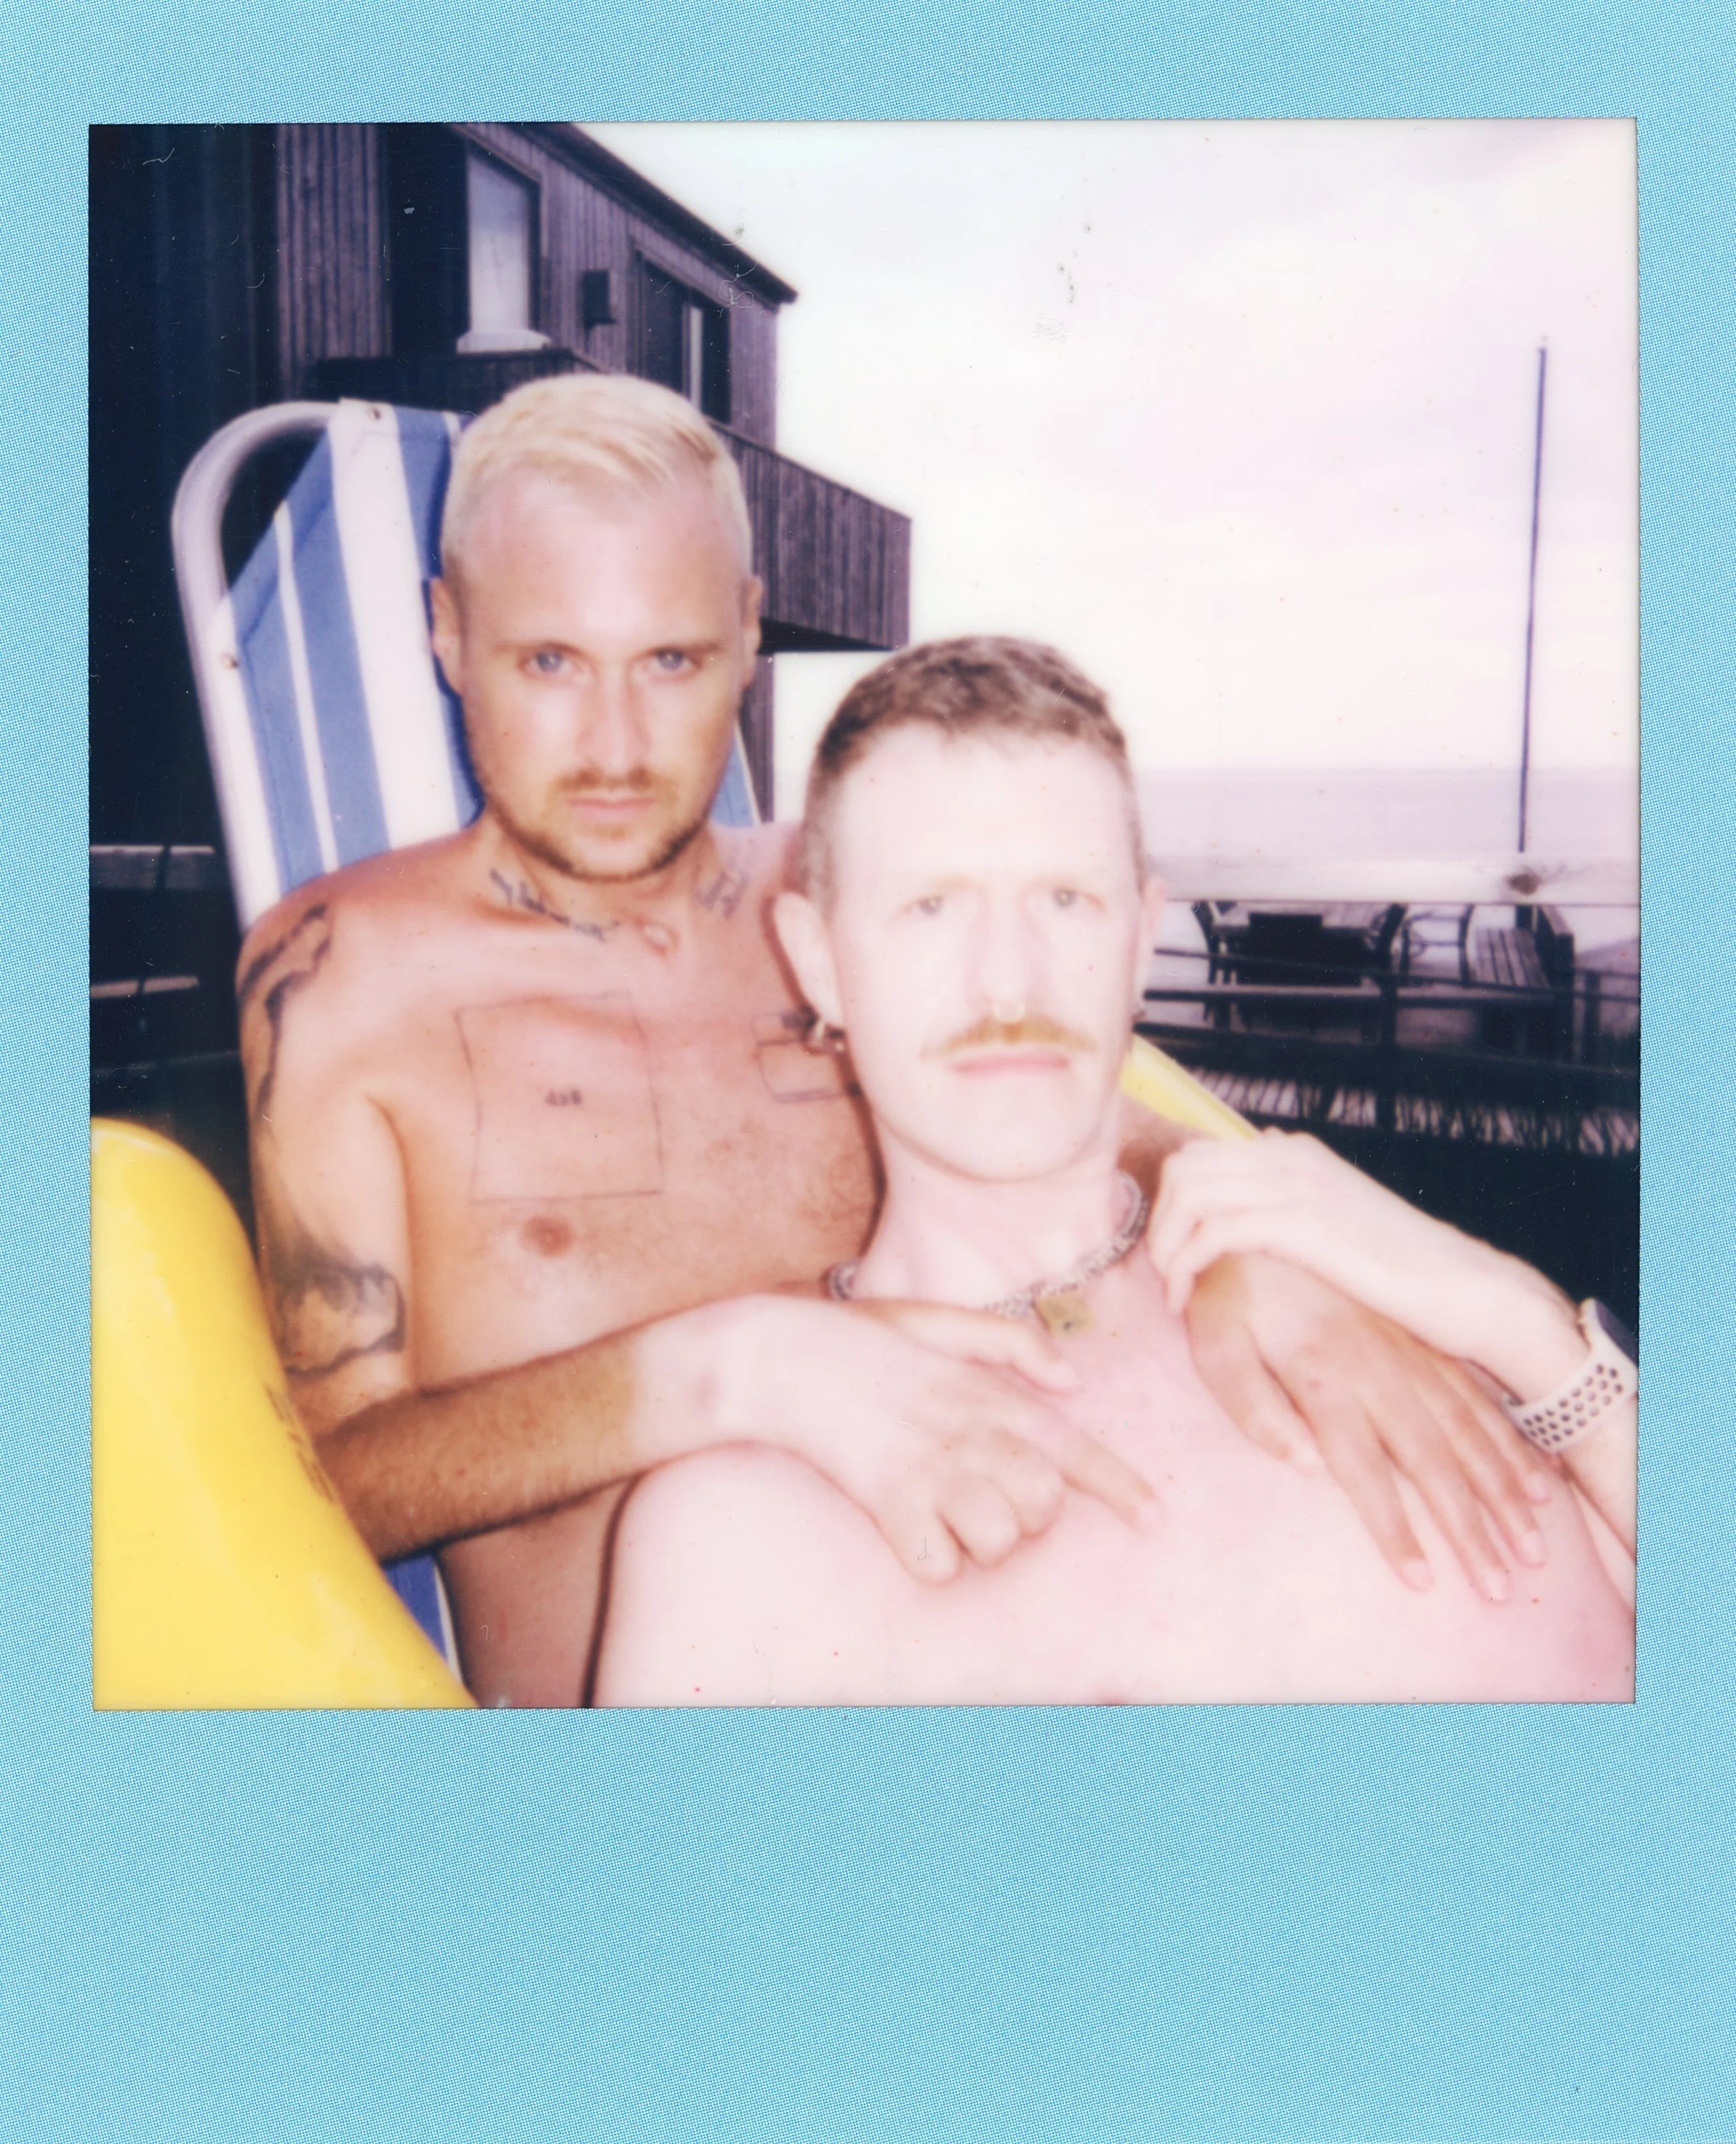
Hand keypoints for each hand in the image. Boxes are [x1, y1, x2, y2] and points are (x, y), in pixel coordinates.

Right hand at [714, 1295, 1160, 1583]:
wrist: (783, 1356)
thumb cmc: (862, 1339)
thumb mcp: (943, 1320)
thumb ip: (1013, 1344)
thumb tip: (1073, 1382)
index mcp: (992, 1394)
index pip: (1078, 1448)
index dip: (1123, 1489)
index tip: (1155, 1520)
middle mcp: (974, 1435)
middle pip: (1044, 1509)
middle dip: (1024, 1517)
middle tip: (980, 1494)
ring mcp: (934, 1471)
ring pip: (999, 1544)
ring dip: (977, 1543)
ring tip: (942, 1512)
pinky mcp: (890, 1503)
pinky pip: (939, 1567)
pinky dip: (928, 1560)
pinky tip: (906, 1527)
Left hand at [1151, 1129, 1583, 1396]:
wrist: (1464, 1288)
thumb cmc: (1401, 1266)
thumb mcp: (1340, 1213)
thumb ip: (1295, 1187)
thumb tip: (1260, 1146)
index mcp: (1293, 1150)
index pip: (1197, 1154)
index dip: (1170, 1203)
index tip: (1171, 1251)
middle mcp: (1289, 1153)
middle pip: (1183, 1167)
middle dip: (1159, 1222)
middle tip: (1164, 1273)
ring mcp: (1295, 1184)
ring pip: (1189, 1193)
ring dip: (1165, 1245)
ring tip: (1172, 1290)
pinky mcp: (1302, 1223)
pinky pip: (1212, 1232)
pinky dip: (1185, 1266)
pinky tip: (1186, 1301)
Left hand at [1182, 1252, 1555, 1602]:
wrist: (1261, 1226)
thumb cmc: (1227, 1298)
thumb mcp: (1213, 1347)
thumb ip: (1252, 1407)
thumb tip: (1306, 1467)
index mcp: (1323, 1380)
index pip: (1365, 1472)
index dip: (1395, 1530)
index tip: (1424, 1581)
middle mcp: (1378, 1371)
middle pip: (1434, 1463)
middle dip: (1471, 1529)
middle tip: (1501, 1586)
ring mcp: (1407, 1355)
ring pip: (1468, 1433)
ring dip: (1503, 1492)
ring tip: (1532, 1545)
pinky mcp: (1421, 1342)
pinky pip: (1477, 1398)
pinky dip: (1510, 1441)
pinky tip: (1535, 1477)